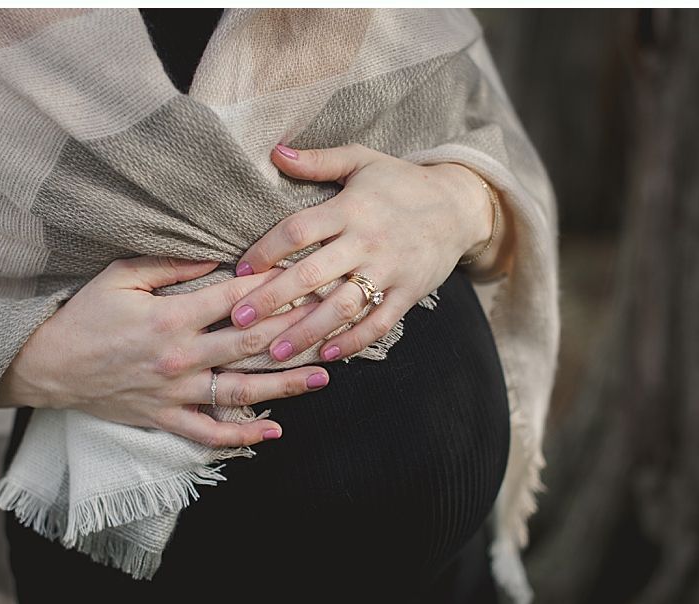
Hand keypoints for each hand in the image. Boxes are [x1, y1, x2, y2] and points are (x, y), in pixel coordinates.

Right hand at [0, 256, 330, 447]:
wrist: (45, 366)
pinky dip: (239, 437)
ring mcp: (174, 392)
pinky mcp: (163, 417)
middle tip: (335, 323)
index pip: (235, 300)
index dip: (276, 289)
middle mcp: (179, 357)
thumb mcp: (120, 276)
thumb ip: (169, 264)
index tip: (310, 279)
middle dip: (296, 333)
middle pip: (249, 345)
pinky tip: (273, 432)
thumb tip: (216, 257)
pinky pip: (207, 432)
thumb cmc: (83, 315)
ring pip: (240, 391)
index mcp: (170, 317)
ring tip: (324, 377)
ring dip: (285, 385)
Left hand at [229, 143, 494, 361]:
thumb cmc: (401, 182)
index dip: (266, 250)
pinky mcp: (408, 293)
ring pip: (342, 306)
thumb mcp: (362, 161)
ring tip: (274, 351)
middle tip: (240, 320)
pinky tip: (325, 355)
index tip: (239, 269)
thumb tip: (275, 152)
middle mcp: (367, 241)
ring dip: (306, 332)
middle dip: (273, 299)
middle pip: (313, 274)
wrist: (459, 206)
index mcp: (350, 208)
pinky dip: (352, 341)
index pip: (299, 230)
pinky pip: (377, 323)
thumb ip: (318, 161)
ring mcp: (389, 270)